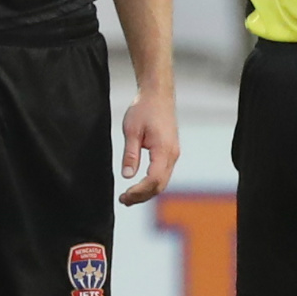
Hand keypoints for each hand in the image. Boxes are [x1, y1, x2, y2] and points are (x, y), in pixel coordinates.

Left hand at [119, 90, 180, 204]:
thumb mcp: (131, 131)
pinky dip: (151, 183)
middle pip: (160, 185)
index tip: (124, 196)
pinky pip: (163, 174)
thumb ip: (130, 155)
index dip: (138, 191)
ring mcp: (173, 154)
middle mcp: (172, 154)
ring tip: (129, 197)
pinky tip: (139, 185)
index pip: (153, 180)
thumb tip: (127, 176)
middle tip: (123, 201)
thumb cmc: (144, 109)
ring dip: (147, 192)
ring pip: (162, 181)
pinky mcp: (170, 152)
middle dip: (142, 196)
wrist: (158, 94)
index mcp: (164, 150)